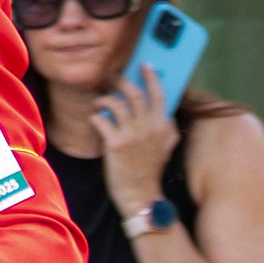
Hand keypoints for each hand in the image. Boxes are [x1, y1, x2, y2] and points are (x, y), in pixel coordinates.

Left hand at [91, 66, 180, 214]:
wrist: (140, 196)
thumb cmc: (149, 173)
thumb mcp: (167, 149)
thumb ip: (169, 129)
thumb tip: (166, 113)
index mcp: (163, 127)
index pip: (159, 94)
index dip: (150, 77)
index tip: (144, 66)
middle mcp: (149, 128)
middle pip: (134, 94)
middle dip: (120, 82)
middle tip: (110, 79)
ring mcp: (132, 136)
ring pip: (115, 104)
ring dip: (103, 99)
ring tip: (99, 102)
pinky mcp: (115, 145)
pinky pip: (101, 121)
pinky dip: (95, 118)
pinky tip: (94, 120)